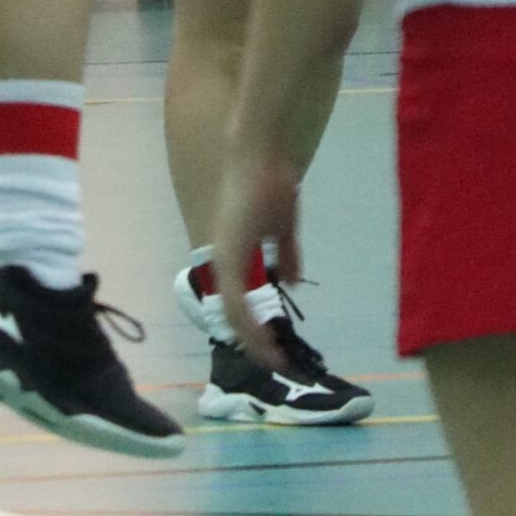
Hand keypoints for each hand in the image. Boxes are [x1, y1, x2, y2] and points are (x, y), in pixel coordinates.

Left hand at [213, 154, 301, 363]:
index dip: (256, 329)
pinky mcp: (228, 255)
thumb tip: (292, 281)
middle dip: (256, 342)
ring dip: (254, 340)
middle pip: (234, 316)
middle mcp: (223, 261)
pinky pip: (236, 302)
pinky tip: (265, 342)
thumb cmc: (271, 181)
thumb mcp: (284, 226)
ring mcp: (223, 259)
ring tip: (274, 359)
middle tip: (276, 362)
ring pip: (233, 315)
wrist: (260, 153)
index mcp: (234, 255)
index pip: (239, 303)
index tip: (277, 349)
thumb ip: (287, 255)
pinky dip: (250, 325)